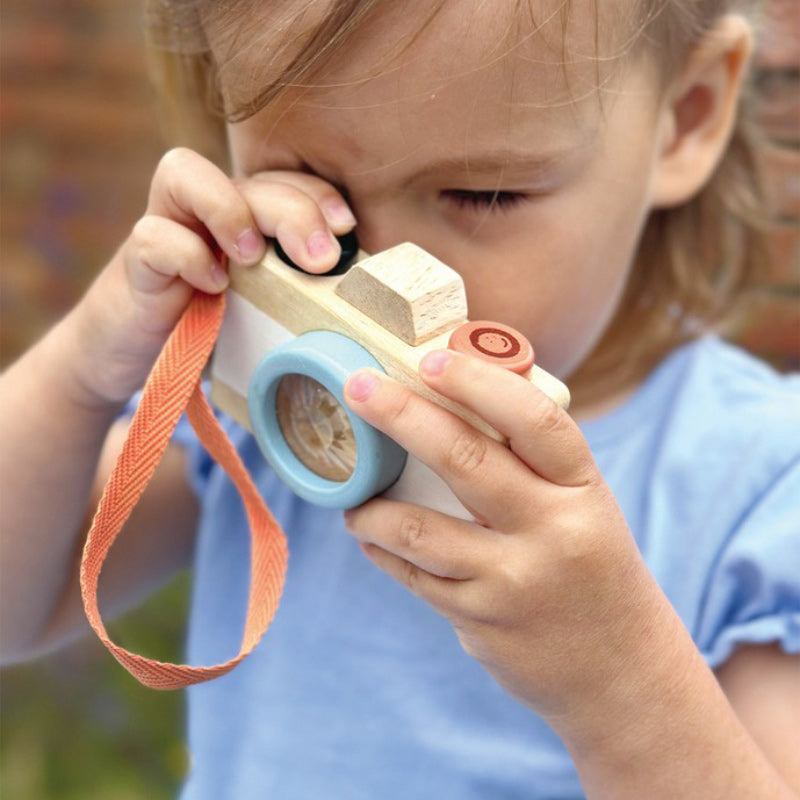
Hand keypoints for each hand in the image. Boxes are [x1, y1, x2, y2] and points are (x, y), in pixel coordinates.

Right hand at [70, 148, 355, 404]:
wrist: (137, 351)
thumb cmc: (212, 325)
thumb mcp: (266, 305)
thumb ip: (299, 288)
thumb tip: (357, 297)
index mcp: (250, 216)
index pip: (288, 181)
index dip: (319, 194)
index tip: (347, 229)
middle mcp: (209, 210)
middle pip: (252, 179)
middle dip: (294, 210)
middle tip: (320, 260)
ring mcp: (169, 227)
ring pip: (185, 172)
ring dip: (230, 209)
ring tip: (254, 257)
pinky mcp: (136, 260)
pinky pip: (152, 235)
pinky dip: (186, 255)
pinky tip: (213, 286)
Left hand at [343, 350, 673, 725]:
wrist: (623, 670)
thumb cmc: (592, 567)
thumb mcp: (585, 507)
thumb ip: (530, 465)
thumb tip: (450, 407)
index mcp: (582, 490)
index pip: (533, 421)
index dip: (478, 382)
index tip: (430, 359)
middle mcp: (551, 532)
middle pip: (463, 461)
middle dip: (400, 415)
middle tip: (357, 387)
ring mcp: (512, 581)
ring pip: (419, 530)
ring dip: (373, 507)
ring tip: (354, 498)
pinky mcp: (481, 622)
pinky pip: (415, 577)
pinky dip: (384, 550)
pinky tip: (372, 537)